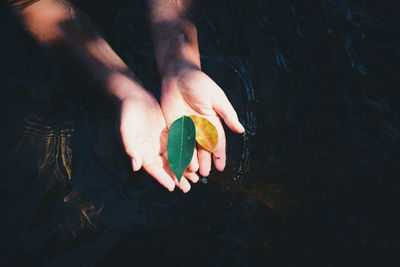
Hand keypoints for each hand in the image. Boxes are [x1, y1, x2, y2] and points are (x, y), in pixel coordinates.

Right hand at [117, 75, 198, 192]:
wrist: (132, 96)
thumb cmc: (126, 113)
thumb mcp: (126, 130)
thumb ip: (130, 148)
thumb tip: (136, 166)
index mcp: (140, 152)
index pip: (153, 168)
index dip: (162, 178)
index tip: (172, 187)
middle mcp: (151, 150)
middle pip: (165, 167)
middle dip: (176, 177)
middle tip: (188, 188)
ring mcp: (160, 142)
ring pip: (174, 158)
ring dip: (184, 168)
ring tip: (195, 179)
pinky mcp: (168, 133)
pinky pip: (179, 146)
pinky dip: (187, 153)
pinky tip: (197, 159)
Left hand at [160, 65, 244, 176]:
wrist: (177, 74)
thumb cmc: (199, 83)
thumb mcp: (217, 98)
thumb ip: (227, 114)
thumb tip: (241, 130)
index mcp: (212, 121)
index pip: (217, 141)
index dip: (219, 154)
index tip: (221, 167)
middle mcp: (200, 127)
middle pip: (203, 148)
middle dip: (205, 160)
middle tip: (206, 173)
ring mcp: (186, 128)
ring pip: (190, 148)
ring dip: (192, 160)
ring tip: (194, 171)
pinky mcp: (173, 126)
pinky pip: (176, 142)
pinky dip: (178, 152)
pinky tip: (179, 162)